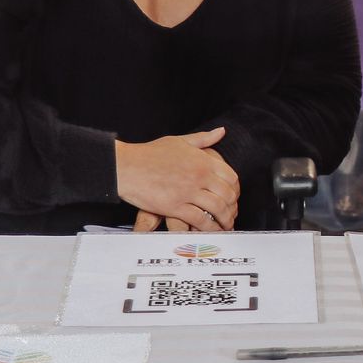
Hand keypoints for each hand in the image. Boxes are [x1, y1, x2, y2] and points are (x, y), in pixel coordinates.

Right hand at [114, 129, 239, 230]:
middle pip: (227, 195)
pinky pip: (199, 220)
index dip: (235, 189)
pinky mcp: (175, 206)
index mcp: (202, 160)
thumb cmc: (149, 153)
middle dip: (232, 207)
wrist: (127, 165)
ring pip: (217, 208)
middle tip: (231, 214)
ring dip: (225, 220)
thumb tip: (221, 132)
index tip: (233, 196)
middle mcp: (199, 176)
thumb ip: (203, 139)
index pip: (231, 177)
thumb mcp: (179, 141)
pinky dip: (209, 228)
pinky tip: (210, 231)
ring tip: (225, 225)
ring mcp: (188, 192)